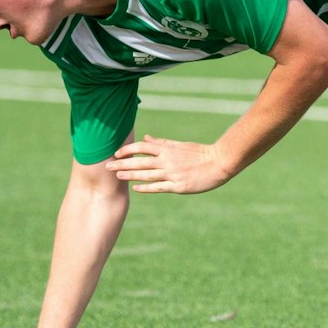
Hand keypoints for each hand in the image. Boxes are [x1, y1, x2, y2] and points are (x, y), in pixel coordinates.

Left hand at [110, 134, 236, 192]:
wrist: (219, 163)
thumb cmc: (200, 153)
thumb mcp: (180, 145)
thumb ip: (161, 143)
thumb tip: (145, 138)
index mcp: (168, 149)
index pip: (142, 147)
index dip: (127, 150)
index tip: (116, 153)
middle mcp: (167, 161)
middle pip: (140, 162)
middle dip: (122, 164)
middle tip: (107, 166)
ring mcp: (172, 174)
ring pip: (146, 175)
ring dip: (130, 175)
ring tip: (117, 177)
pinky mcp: (178, 186)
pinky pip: (158, 187)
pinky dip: (146, 188)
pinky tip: (136, 188)